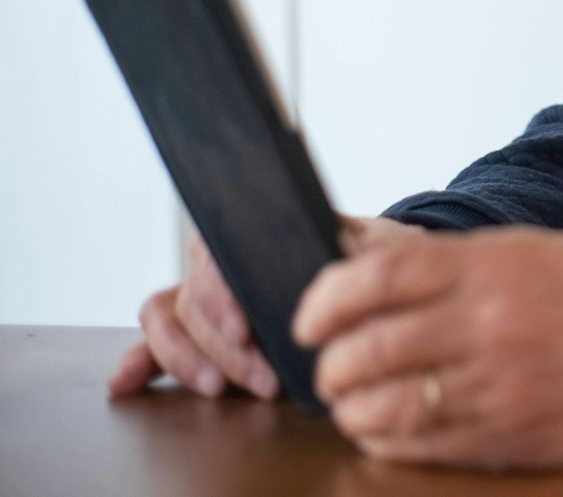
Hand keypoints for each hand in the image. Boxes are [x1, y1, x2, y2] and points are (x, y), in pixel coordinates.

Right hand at [109, 215, 415, 400]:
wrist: (368, 269)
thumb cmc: (368, 253)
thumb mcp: (376, 243)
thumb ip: (362, 244)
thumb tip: (345, 247)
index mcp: (253, 231)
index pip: (216, 259)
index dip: (222, 298)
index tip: (244, 330)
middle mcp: (218, 261)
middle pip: (194, 302)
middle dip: (224, 349)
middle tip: (264, 380)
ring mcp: (203, 296)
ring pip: (168, 322)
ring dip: (187, 362)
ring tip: (220, 390)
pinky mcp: (197, 331)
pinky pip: (155, 341)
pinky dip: (139, 361)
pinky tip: (126, 382)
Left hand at [291, 226, 562, 467]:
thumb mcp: (533, 250)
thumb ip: (445, 260)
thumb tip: (357, 256)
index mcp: (495, 264)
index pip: (370, 279)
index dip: (321, 301)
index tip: (308, 316)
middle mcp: (490, 324)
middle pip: (362, 350)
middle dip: (330, 363)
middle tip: (331, 363)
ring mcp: (500, 387)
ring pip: (381, 408)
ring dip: (352, 407)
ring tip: (357, 398)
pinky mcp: (512, 439)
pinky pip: (419, 448)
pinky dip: (388, 440)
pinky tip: (392, 427)